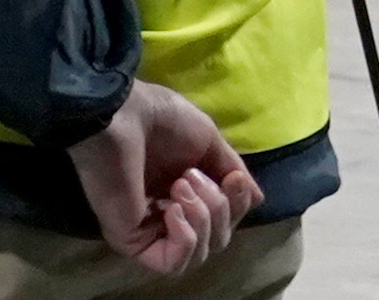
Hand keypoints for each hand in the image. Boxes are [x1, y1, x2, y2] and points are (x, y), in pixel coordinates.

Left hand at [68, 82, 261, 275]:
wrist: (121, 115)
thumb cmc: (160, 120)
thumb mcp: (209, 141)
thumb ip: (231, 170)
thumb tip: (258, 198)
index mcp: (185, 189)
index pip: (225, 218)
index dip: (238, 204)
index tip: (234, 179)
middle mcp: (168, 211)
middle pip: (217, 239)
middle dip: (219, 209)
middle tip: (192, 176)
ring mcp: (149, 228)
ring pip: (199, 254)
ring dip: (202, 219)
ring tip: (180, 185)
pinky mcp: (131, 240)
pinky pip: (171, 264)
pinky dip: (184, 241)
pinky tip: (174, 211)